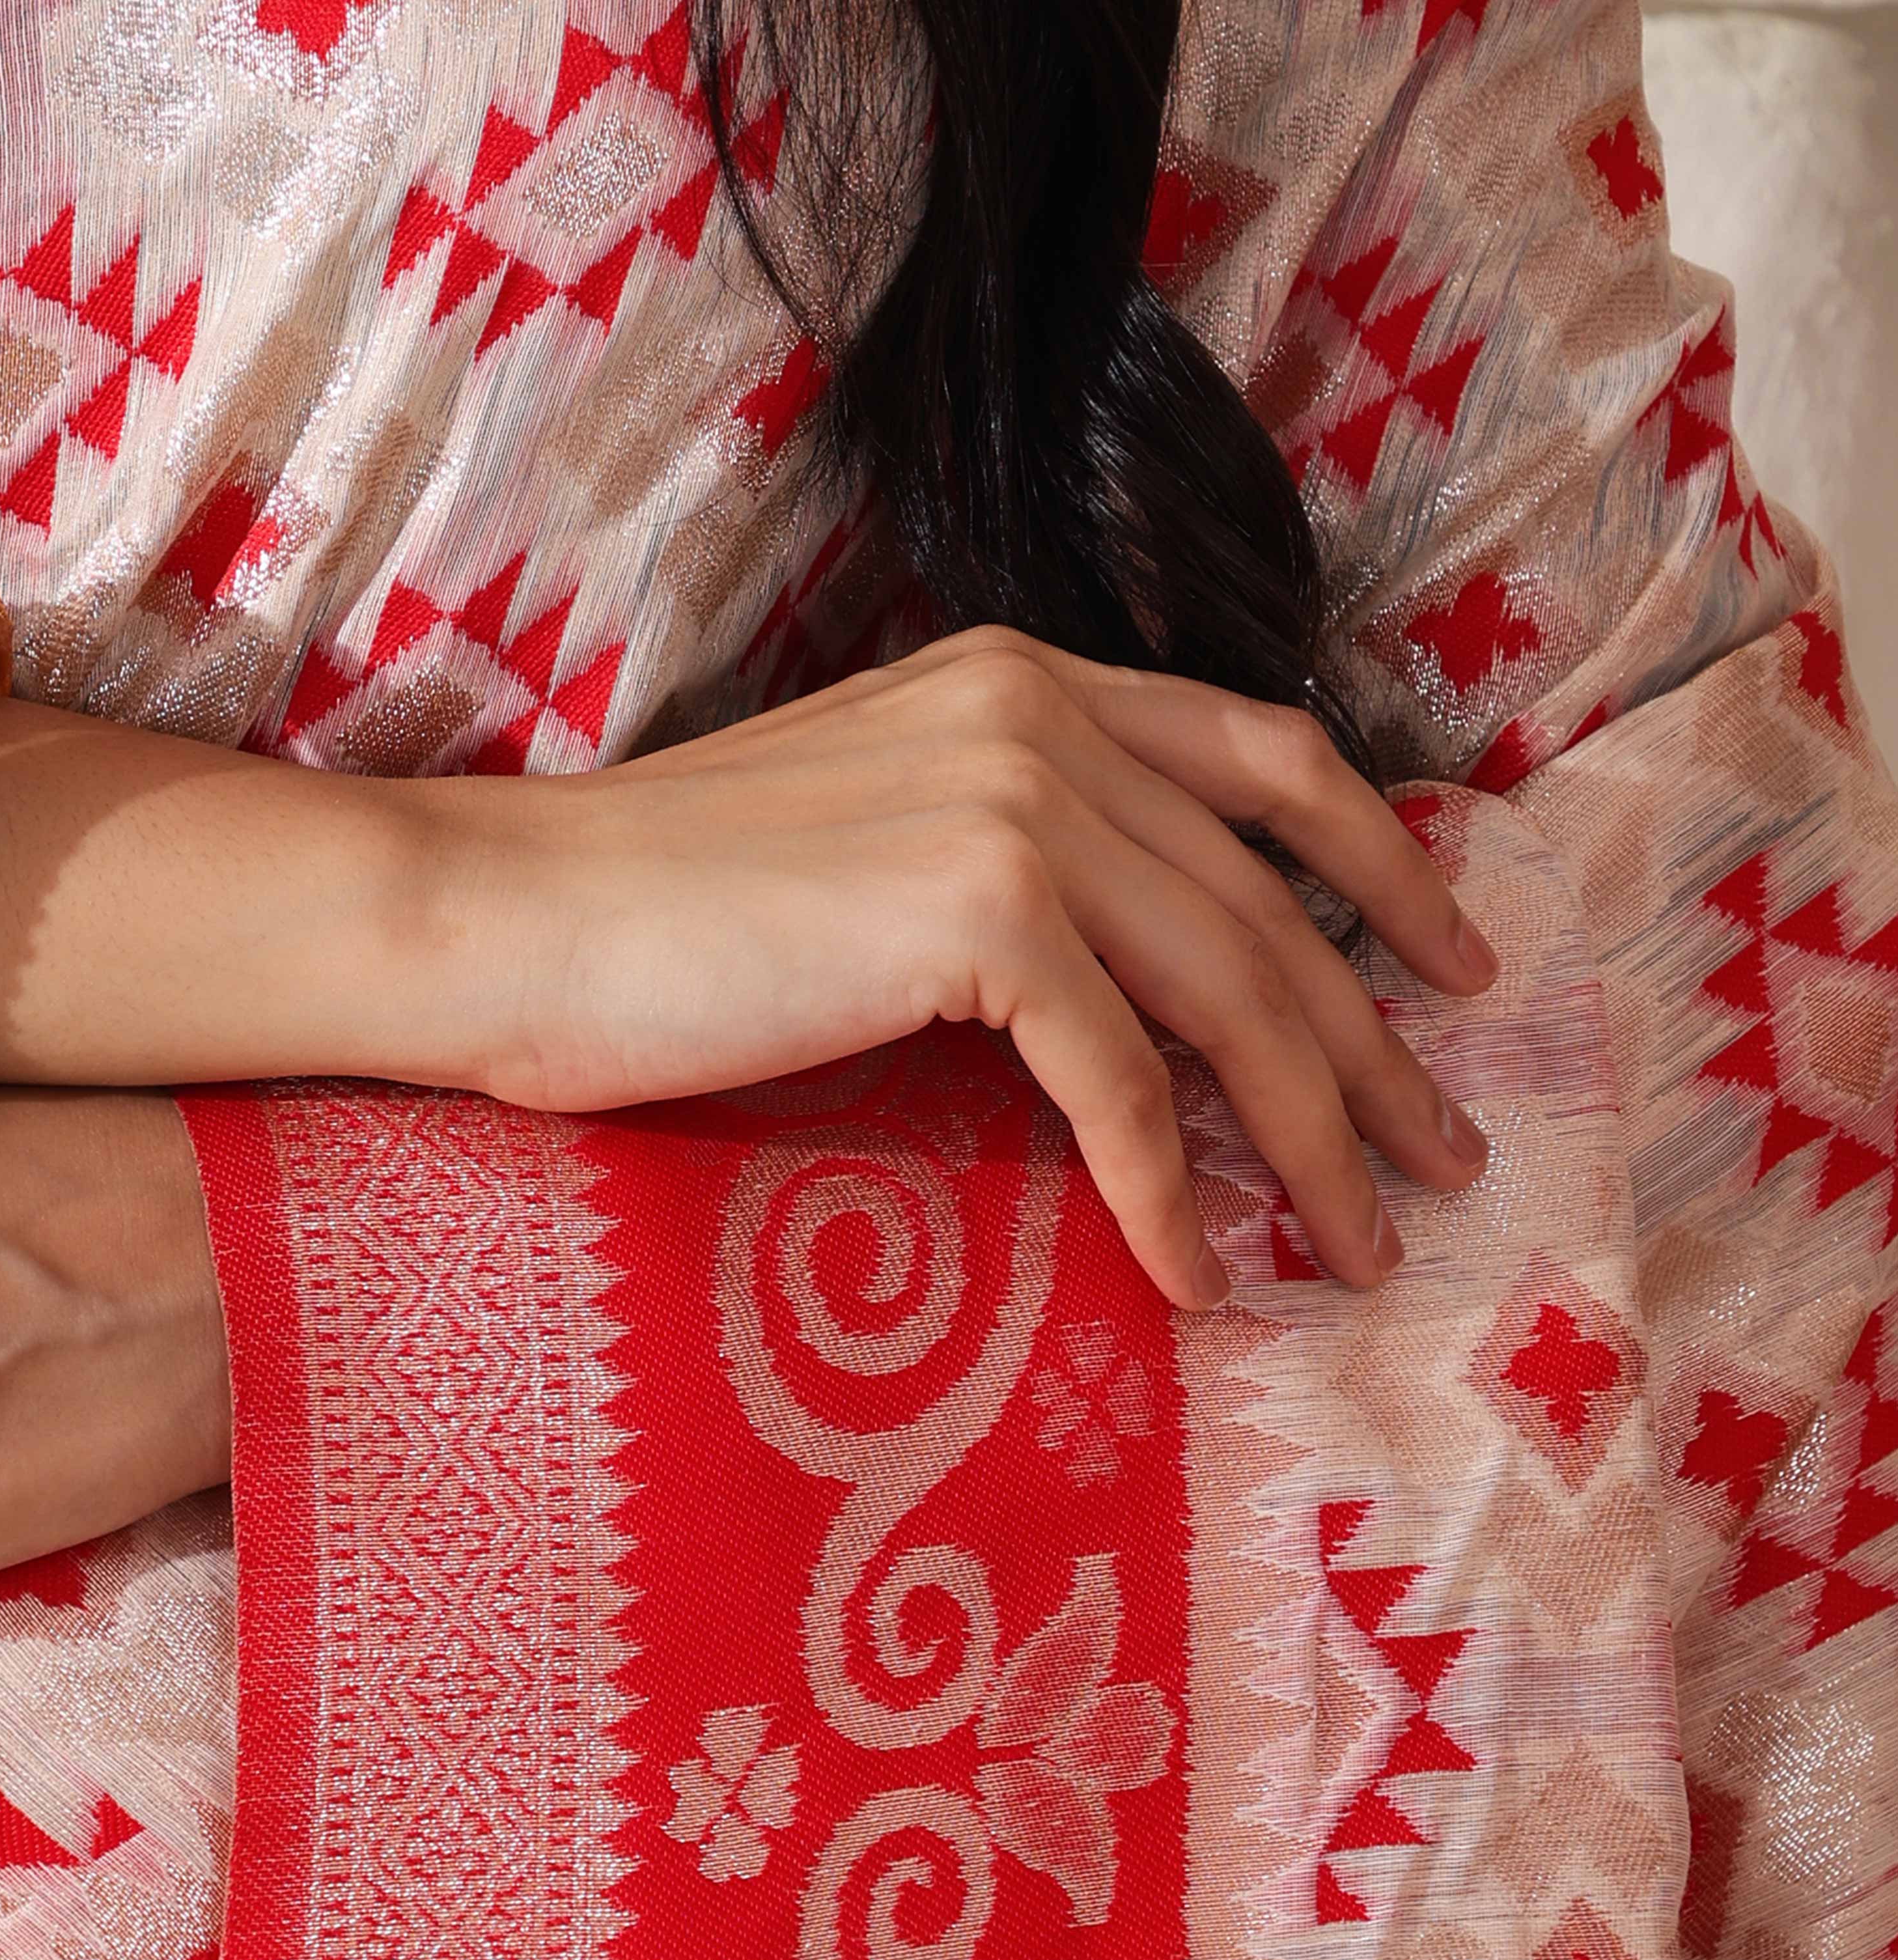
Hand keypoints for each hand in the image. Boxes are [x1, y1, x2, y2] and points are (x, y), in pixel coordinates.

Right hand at [398, 626, 1495, 1307]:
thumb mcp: (871, 849)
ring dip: (1317, 1137)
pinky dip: (1174, 1193)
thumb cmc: (653, 918)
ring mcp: (1015, 802)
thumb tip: (1126, 992)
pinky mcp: (978, 911)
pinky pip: (1123, 1083)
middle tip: (1446, 1155)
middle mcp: (1042, 715)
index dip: (1382, 863)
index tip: (1455, 960)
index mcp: (1023, 682)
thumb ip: (1011, 868)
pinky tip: (1202, 1277)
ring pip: (1232, 995)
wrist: (504, 920)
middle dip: (1379, 1043)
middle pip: (1276, 898)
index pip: (1264, 758)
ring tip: (1363, 1246)